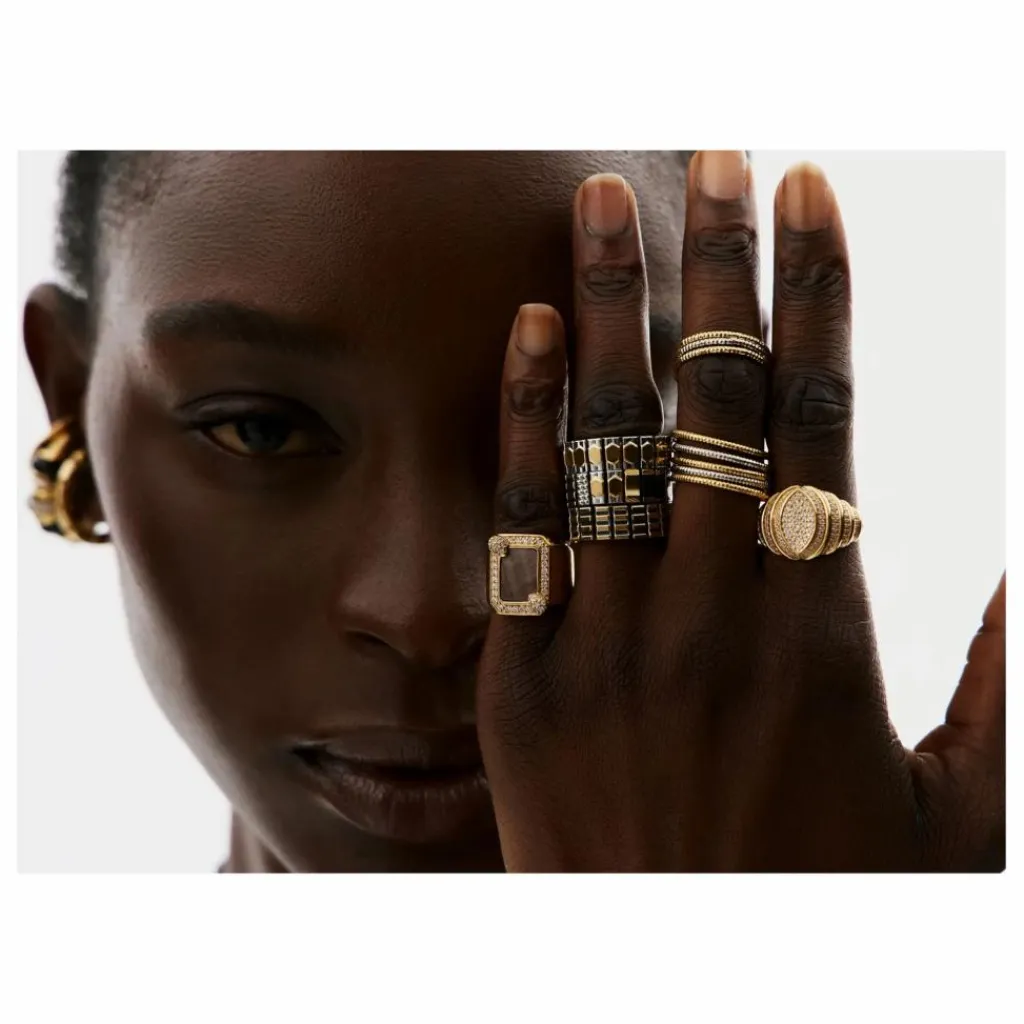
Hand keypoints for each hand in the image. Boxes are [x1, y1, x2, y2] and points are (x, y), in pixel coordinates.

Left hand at [475, 152, 1004, 871]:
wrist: (692, 998)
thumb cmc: (830, 911)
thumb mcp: (953, 809)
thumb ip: (994, 684)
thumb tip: (1018, 572)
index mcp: (823, 630)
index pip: (819, 415)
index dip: (814, 298)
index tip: (812, 199)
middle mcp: (713, 615)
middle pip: (714, 400)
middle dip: (719, 266)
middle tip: (718, 157)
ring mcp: (607, 643)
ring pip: (611, 437)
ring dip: (613, 302)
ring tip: (605, 199)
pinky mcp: (523, 682)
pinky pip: (519, 523)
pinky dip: (524, 416)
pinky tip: (531, 327)